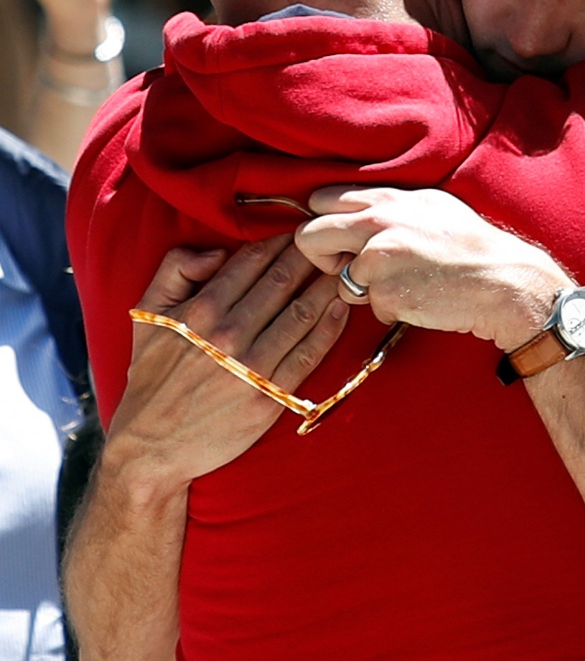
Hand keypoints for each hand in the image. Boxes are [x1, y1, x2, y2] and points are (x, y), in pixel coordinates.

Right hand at [105, 236, 347, 490]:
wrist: (151, 447)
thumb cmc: (152, 376)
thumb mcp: (146, 315)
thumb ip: (174, 270)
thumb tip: (217, 251)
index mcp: (200, 309)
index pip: (253, 261)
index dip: (281, 241)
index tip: (301, 229)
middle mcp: (229, 334)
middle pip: (283, 281)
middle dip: (312, 256)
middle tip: (334, 241)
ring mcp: (252, 366)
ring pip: (302, 313)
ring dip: (328, 286)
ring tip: (346, 268)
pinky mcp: (271, 397)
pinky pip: (309, 355)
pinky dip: (330, 328)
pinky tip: (343, 310)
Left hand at [295, 186, 571, 351]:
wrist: (501, 279)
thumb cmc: (469, 244)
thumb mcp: (428, 205)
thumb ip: (387, 205)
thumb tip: (352, 210)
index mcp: (386, 199)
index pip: (320, 200)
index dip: (323, 222)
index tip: (339, 238)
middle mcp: (377, 223)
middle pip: (307, 236)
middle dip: (321, 256)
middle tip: (349, 267)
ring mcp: (379, 259)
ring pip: (337, 279)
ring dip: (362, 288)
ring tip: (402, 283)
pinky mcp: (385, 293)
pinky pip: (369, 306)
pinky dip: (389, 308)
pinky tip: (419, 298)